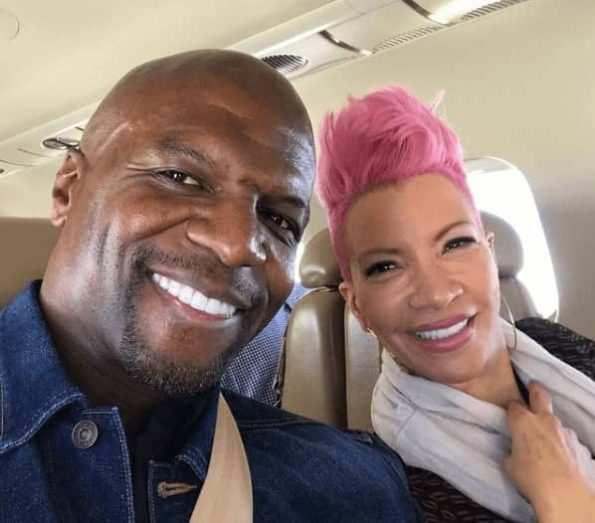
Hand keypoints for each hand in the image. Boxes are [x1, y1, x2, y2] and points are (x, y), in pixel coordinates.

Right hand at [505, 383, 594, 522]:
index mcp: (522, 422)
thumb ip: (512, 452)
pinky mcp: (580, 446)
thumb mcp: (510, 465)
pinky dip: (564, 446)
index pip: (514, 406)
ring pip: (556, 421)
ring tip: (547, 443)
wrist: (566, 495)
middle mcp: (545, 421)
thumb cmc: (533, 479)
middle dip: (534, 390)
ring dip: (551, 427)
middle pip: (539, 395)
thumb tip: (515, 453)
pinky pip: (569, 441)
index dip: (511, 409)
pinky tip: (562, 460)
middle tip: (532, 388)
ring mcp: (565, 432)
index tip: (510, 413)